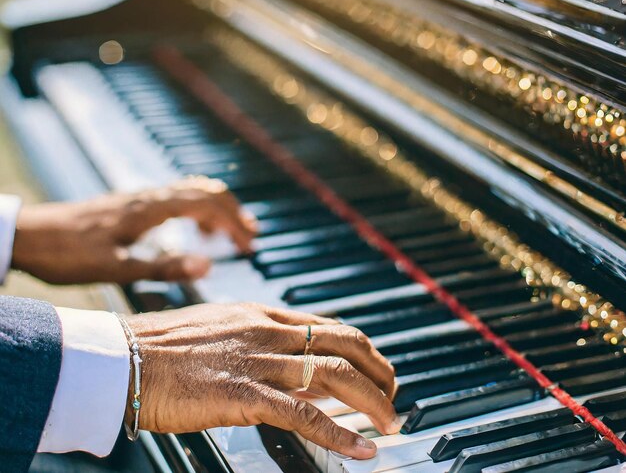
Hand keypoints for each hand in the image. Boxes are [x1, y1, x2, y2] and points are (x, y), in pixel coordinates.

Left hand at [12, 176, 256, 284]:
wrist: (30, 236)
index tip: (249, 244)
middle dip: (232, 213)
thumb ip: (163, 266)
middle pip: (205, 192)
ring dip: (216, 209)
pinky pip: (176, 198)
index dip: (233, 221)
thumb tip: (208, 266)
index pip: (206, 204)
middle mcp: (150, 196)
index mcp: (150, 209)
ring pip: (192, 192)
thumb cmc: (68, 254)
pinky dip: (197, 210)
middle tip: (249, 238)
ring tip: (231, 234)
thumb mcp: (116, 268)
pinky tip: (195, 229)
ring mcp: (141, 198)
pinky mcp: (133, 204)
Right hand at [126, 303, 399, 458]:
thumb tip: (294, 368)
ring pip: (334, 375)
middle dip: (378, 367)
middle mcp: (267, 331)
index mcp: (261, 314)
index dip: (360, 345)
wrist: (126, 356)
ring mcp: (258, 361)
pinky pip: (303, 415)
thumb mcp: (222, 330)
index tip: (375, 365)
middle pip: (343, 343)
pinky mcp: (244, 394)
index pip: (327, 325)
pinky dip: (338, 433)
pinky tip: (360, 449)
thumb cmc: (165, 346)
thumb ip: (261, 343)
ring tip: (389, 421)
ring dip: (370, 400)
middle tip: (393, 392)